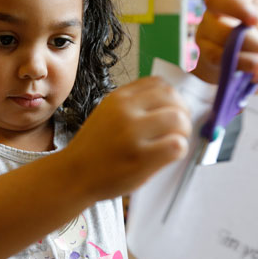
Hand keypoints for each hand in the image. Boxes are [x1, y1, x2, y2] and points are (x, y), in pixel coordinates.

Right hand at [63, 77, 191, 200]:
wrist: (74, 174)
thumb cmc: (94, 149)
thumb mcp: (107, 114)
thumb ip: (133, 105)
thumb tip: (171, 103)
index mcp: (118, 98)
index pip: (159, 83)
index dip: (173, 97)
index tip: (172, 110)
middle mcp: (125, 111)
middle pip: (173, 98)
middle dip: (183, 113)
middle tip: (179, 129)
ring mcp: (133, 134)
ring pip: (178, 120)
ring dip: (183, 132)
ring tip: (174, 142)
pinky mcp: (141, 158)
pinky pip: (177, 145)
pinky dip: (179, 150)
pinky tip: (168, 156)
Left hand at [192, 0, 257, 89]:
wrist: (237, 27)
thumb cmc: (243, 49)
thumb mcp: (250, 64)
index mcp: (209, 47)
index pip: (215, 55)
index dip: (235, 61)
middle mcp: (210, 24)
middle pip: (214, 28)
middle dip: (242, 41)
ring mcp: (221, 2)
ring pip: (219, 1)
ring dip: (240, 12)